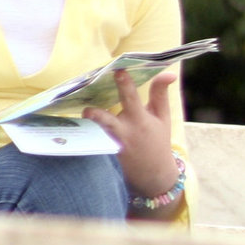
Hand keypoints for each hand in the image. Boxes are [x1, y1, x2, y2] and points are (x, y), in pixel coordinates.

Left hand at [84, 69, 177, 196]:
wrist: (154, 173)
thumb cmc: (157, 140)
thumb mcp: (162, 116)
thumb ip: (161, 93)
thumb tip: (169, 72)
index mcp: (140, 119)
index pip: (131, 98)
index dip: (125, 84)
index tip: (118, 70)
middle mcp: (125, 131)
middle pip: (107, 120)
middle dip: (97, 114)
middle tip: (87, 109)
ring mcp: (113, 143)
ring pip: (96, 132)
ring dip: (88, 125)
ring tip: (82, 117)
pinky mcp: (105, 153)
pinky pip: (93, 141)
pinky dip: (86, 133)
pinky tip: (75, 127)